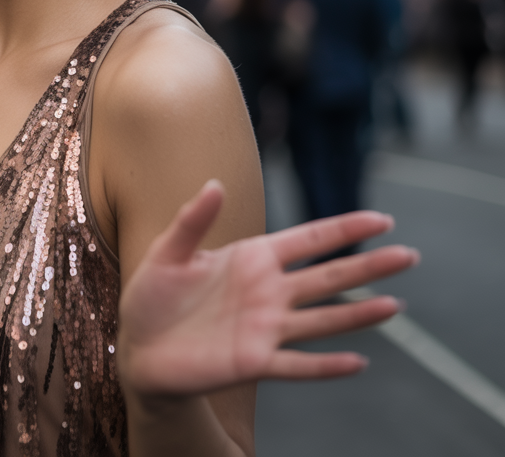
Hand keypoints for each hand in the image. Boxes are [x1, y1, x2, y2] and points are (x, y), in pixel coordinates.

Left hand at [117, 181, 418, 403]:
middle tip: (410, 255)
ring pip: (322, 319)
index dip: (343, 229)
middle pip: (327, 276)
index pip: (307, 240)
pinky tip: (357, 363)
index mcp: (251, 258)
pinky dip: (326, 366)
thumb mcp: (167, 250)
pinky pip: (298, 365)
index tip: (381, 219)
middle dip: (368, 266)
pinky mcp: (253, 362)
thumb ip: (193, 220)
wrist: (138, 347)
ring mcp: (265, 328)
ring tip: (396, 306)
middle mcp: (267, 292)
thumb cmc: (152, 296)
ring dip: (358, 314)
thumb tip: (215, 182)